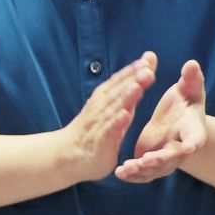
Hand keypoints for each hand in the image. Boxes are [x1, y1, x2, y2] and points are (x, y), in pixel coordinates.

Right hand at [59, 52, 156, 183]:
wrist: (67, 155)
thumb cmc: (93, 130)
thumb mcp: (113, 108)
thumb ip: (129, 90)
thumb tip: (146, 69)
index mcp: (104, 99)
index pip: (119, 81)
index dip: (133, 70)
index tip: (148, 59)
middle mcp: (100, 108)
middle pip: (118, 91)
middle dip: (132, 79)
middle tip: (147, 68)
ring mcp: (98, 124)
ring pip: (113, 108)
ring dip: (125, 97)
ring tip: (137, 86)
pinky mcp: (99, 142)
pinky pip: (108, 130)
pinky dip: (116, 122)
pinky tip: (124, 115)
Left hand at [117, 58, 207, 183]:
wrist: (180, 123)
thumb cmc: (185, 104)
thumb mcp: (189, 91)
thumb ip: (191, 80)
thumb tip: (192, 63)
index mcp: (193, 131)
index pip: (196, 138)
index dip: (193, 142)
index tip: (190, 147)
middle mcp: (181, 149)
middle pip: (173, 158)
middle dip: (160, 159)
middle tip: (146, 159)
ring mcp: (167, 160)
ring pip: (155, 170)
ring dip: (141, 170)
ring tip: (125, 168)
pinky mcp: (153, 165)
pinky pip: (144, 174)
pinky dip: (133, 175)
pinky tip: (119, 173)